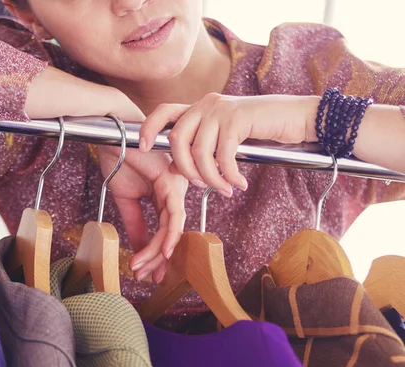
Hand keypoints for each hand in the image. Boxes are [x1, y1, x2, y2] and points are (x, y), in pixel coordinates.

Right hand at [98, 145, 187, 283]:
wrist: (111, 136)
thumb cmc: (120, 159)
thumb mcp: (126, 200)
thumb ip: (136, 225)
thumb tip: (140, 250)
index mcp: (165, 196)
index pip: (164, 231)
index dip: (156, 255)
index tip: (146, 274)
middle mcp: (175, 192)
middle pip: (171, 233)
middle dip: (158, 259)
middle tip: (145, 277)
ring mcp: (176, 187)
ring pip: (173, 228)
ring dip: (159, 251)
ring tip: (142, 267)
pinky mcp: (171, 182)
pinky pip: (174, 215)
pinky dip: (169, 236)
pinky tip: (162, 252)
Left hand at [139, 93, 318, 196]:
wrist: (296, 117)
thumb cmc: (260, 130)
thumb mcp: (225, 136)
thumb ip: (202, 144)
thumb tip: (177, 168)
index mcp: (200, 107)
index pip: (165, 111)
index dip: (150, 127)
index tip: (145, 147)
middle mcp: (206, 103)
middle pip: (177, 140)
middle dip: (184, 169)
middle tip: (200, 185)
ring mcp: (221, 109)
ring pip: (199, 153)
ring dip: (210, 178)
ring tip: (224, 189)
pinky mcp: (237, 118)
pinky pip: (222, 156)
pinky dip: (229, 176)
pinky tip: (238, 184)